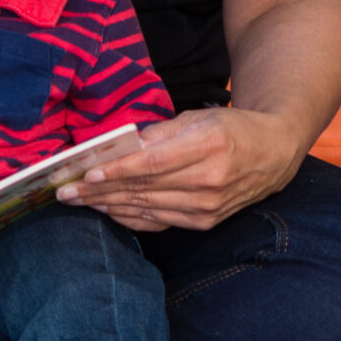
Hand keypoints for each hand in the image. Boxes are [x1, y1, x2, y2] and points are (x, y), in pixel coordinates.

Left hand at [57, 105, 298, 231]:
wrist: (273, 154)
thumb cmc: (232, 130)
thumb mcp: (199, 118)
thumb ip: (159, 134)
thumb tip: (120, 146)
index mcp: (209, 145)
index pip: (154, 164)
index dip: (118, 171)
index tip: (88, 174)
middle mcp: (210, 180)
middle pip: (145, 189)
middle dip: (101, 191)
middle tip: (66, 191)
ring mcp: (208, 207)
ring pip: (148, 208)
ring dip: (109, 206)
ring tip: (79, 202)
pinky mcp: (205, 222)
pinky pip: (160, 222)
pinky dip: (131, 218)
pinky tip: (108, 211)